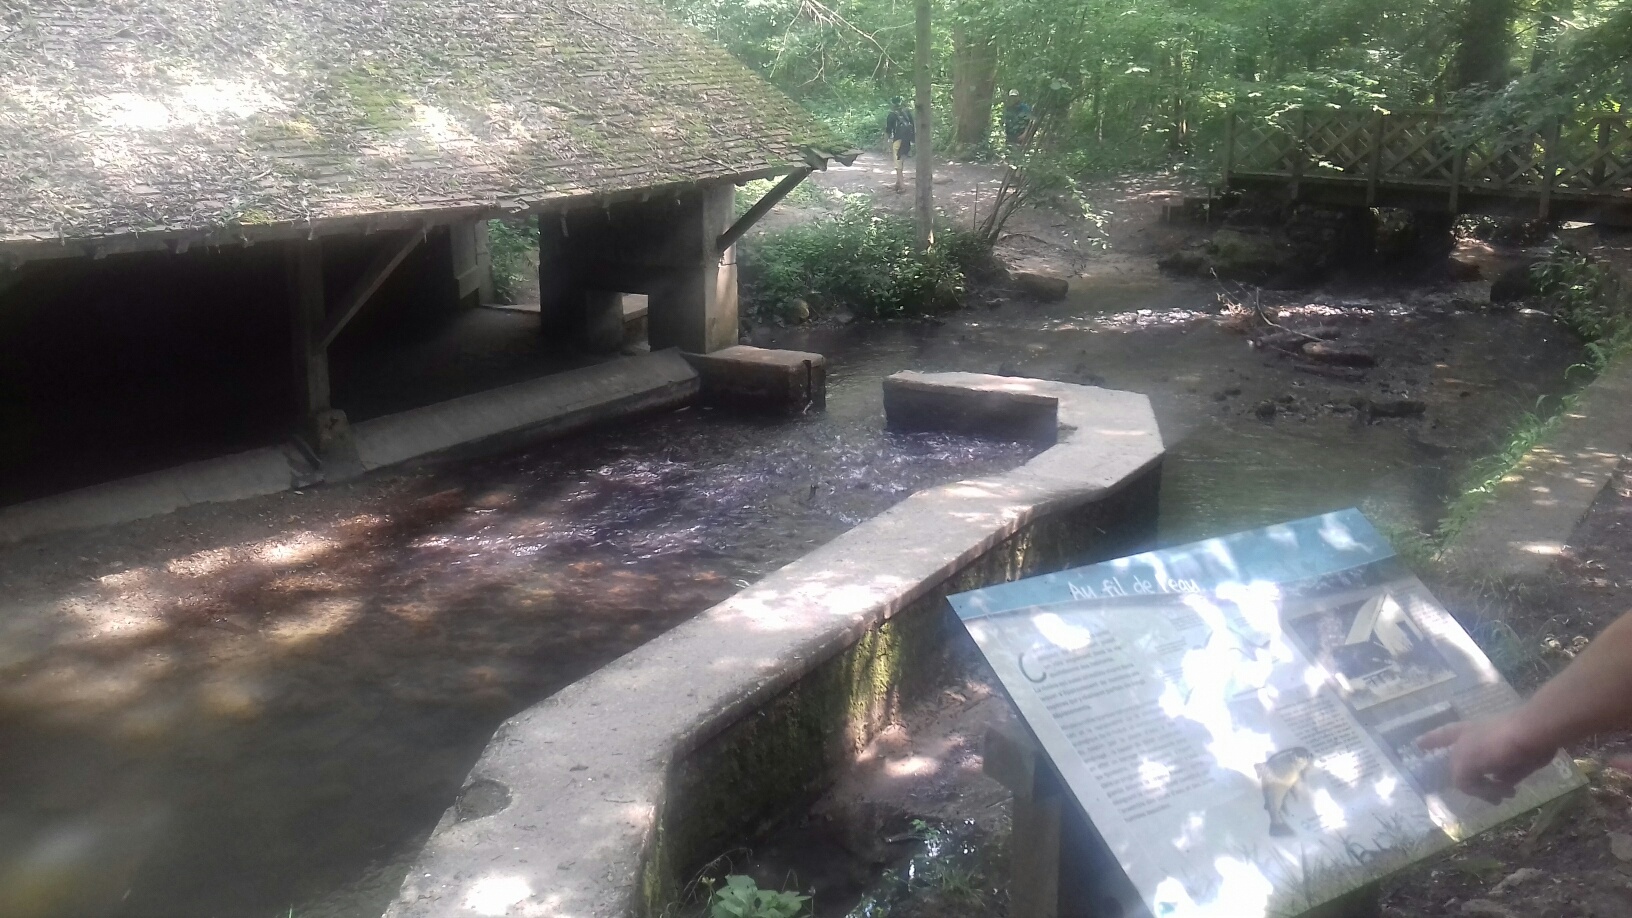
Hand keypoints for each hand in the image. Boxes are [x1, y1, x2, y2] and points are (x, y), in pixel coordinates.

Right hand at [1417, 718, 1557, 803]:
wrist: (1532, 737)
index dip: (1429, 740)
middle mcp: (1475, 743)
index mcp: (1460, 737)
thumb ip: (1460, 778)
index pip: (1439, 737)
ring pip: (1485, 775)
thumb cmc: (1493, 745)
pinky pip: (1504, 779)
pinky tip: (1508, 791)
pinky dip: (1504, 787)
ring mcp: (1496, 752)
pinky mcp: (1515, 762)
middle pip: (1464, 765)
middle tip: (1473, 793)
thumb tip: (1466, 787)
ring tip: (1498, 797)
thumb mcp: (1465, 763)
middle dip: (1469, 782)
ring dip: (1489, 788)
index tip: (1418, 744)